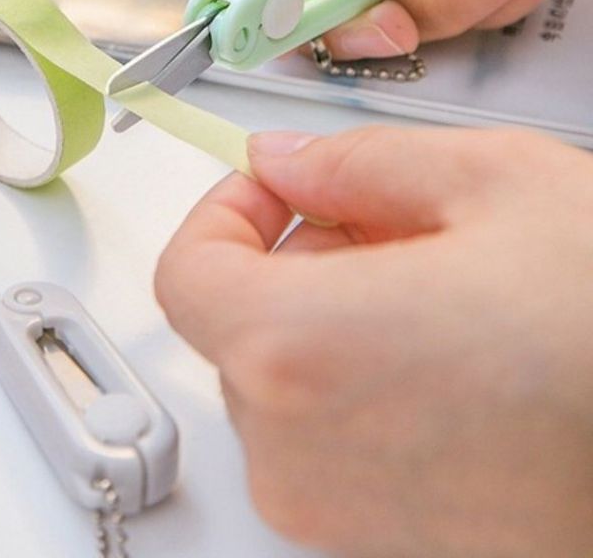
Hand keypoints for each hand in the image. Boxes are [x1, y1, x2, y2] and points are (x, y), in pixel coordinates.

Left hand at [156, 127, 592, 557]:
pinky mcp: (395, 545)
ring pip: (288, 381)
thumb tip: (289, 161)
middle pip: (238, 326)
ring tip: (441, 285)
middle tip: (382, 220)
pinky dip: (366, 379)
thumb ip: (357, 161)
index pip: (187, 272)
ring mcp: (345, 512)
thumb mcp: (494, 184)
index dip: (227, 213)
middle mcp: (300, 449)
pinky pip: (336, 438)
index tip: (279, 188)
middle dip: (295, 257)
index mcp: (300, 347)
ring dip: (335, 317)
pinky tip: (455, 351)